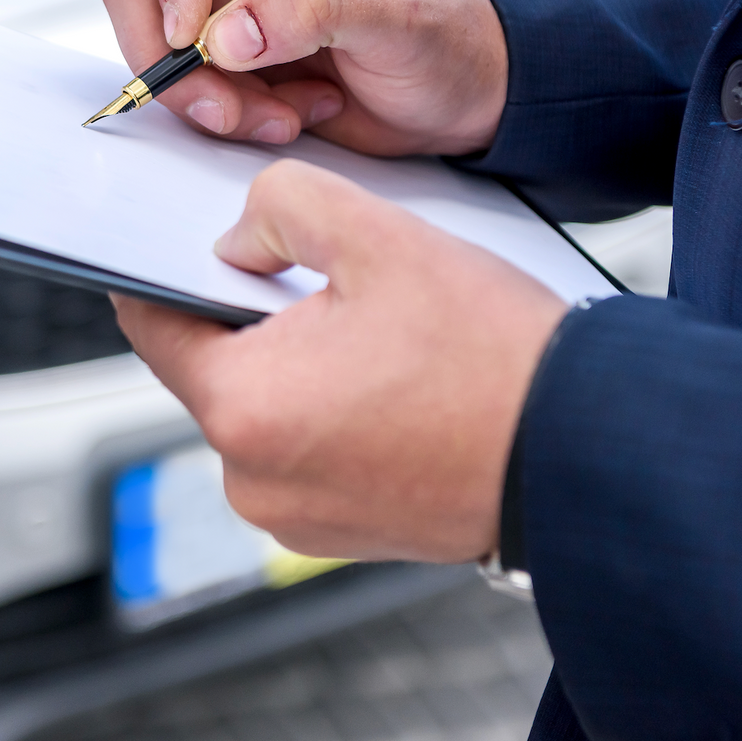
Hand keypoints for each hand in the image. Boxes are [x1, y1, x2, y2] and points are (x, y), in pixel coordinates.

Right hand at [98, 0, 506, 154]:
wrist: (463, 91)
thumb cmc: (446, 33)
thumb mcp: (400, 14)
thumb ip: (317, 9)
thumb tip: (227, 35)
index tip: (189, 31)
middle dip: (166, 50)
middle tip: (222, 104)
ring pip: (151, 38)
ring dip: (204, 95)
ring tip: (282, 116)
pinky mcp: (222, 50)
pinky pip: (183, 83)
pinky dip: (225, 114)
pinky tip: (292, 114)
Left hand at [112, 160, 567, 562]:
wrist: (588, 456)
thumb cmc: (495, 360)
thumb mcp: (379, 236)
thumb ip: (281, 206)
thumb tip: (238, 239)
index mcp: (242, 409)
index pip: (152, 326)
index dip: (158, 273)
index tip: (171, 245)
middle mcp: (252, 480)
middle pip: (213, 368)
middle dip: (253, 317)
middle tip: (328, 283)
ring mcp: (294, 517)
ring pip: (265, 409)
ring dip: (298, 365)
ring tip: (377, 338)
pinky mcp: (339, 533)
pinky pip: (306, 451)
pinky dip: (332, 412)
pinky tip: (393, 384)